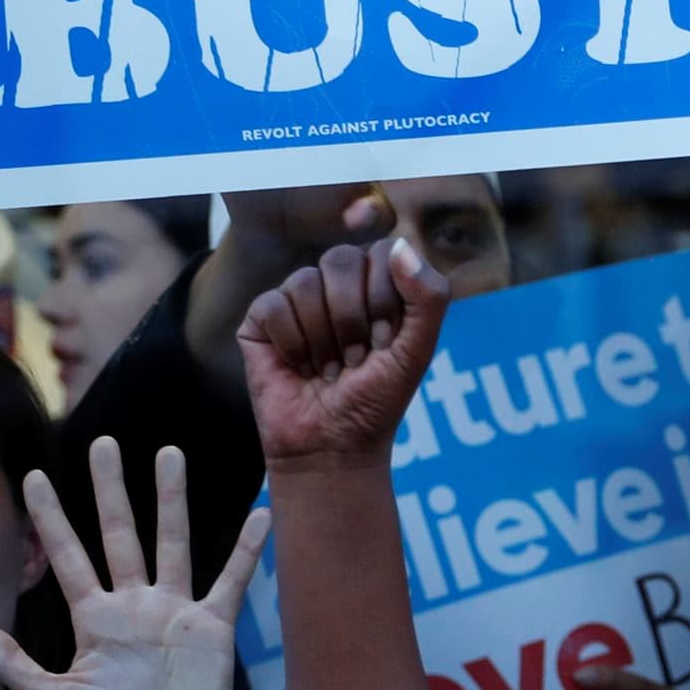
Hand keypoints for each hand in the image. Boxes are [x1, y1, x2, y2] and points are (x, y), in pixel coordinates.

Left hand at [0, 437, 268, 689]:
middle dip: (109, 490)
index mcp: (95, 618)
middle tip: (103, 443)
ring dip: (170, 500)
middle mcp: (134, 604)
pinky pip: (229, 581)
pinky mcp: (211, 627)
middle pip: (119, 534)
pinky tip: (259, 515)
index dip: (51, 518)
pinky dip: (245, 550)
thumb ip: (12, 663)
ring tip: (169, 453)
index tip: (33, 477)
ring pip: (171, 543)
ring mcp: (175, 611)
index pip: (68, 556)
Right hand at [238, 236, 450, 472]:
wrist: (332, 444)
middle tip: (356, 358)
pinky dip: (292, 345)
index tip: (385, 342)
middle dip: (353, 317)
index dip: (384, 299)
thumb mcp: (418, 351)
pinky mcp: (262, 318)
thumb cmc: (377, 399)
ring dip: (323, 338)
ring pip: (304, 282)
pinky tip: (299, 369)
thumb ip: (428, 298)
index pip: (381, 253)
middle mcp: (336, 284)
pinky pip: (272, 305)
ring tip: (328, 369)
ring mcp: (297, 297)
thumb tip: (400, 245)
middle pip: (340, 258)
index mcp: (377, 283)